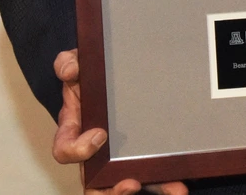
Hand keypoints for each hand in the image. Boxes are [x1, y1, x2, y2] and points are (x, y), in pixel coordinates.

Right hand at [52, 50, 187, 194]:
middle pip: (94, 183)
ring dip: (144, 190)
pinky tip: (181, 187)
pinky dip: (165, 184)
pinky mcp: (140, 157)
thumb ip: (70, 63)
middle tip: (130, 183)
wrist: (116, 73)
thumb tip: (69, 70)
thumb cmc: (93, 76)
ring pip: (123, 185)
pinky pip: (150, 176)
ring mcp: (117, 157)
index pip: (65, 150)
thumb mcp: (79, 64)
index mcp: (75, 129)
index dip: (78, 150)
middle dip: (110, 190)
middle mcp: (94, 151)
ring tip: (170, 189)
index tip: (99, 135)